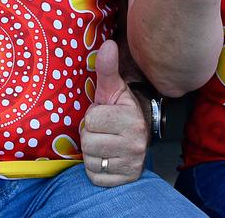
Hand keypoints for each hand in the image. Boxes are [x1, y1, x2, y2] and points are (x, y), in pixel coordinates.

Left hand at [80, 40, 147, 186]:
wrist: (136, 138)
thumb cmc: (119, 111)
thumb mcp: (112, 90)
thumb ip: (107, 69)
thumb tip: (108, 44)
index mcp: (132, 119)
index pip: (92, 119)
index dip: (92, 116)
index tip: (104, 115)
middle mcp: (136, 144)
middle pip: (88, 141)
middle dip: (90, 134)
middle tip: (102, 131)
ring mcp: (132, 164)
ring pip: (90, 160)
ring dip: (91, 152)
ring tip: (103, 143)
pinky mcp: (125, 180)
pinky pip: (95, 177)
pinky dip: (95, 170)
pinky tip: (106, 158)